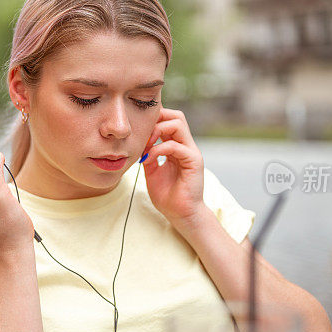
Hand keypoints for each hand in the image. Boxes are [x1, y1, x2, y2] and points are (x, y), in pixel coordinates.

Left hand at [141, 108, 204, 224]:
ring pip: (178, 124)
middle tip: (142, 134)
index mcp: (177, 146)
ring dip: (157, 130)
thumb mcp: (151, 171)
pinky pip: (175, 146)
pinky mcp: (194, 162)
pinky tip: (147, 160)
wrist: (180, 215)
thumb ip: (148, 155)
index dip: (153, 119)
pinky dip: (158, 150)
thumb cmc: (167, 196)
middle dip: (156, 119)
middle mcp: (186, 146)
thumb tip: (137, 144)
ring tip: (145, 146)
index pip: (169, 120)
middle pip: (176, 116)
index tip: (137, 131)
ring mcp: (191, 152)